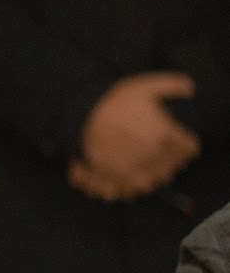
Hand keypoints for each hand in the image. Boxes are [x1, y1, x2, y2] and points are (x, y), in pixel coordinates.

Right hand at [76, 72, 199, 199]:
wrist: (82, 118)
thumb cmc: (113, 102)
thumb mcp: (145, 86)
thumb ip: (173, 85)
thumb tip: (190, 90)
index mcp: (165, 132)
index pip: (190, 148)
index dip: (188, 144)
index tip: (183, 141)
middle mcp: (154, 153)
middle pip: (176, 164)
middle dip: (175, 157)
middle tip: (168, 151)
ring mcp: (137, 167)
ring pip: (161, 178)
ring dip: (161, 170)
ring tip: (155, 163)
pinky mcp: (121, 176)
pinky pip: (141, 187)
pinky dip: (144, 182)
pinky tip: (140, 173)